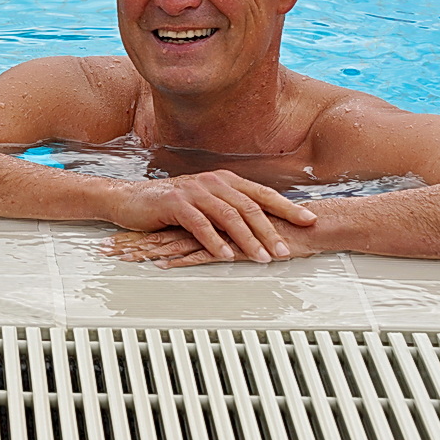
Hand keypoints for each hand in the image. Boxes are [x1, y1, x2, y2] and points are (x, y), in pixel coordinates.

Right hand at [101, 170, 315, 262]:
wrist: (130, 199)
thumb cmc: (169, 206)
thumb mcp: (204, 205)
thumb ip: (229, 212)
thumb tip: (261, 229)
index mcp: (224, 181)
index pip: (262, 194)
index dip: (287, 207)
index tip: (309, 220)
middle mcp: (212, 182)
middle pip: (249, 206)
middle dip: (271, 230)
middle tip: (286, 250)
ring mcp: (194, 191)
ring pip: (228, 216)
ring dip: (247, 239)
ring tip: (261, 258)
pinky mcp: (175, 204)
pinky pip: (200, 224)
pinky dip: (214, 241)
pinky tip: (225, 255)